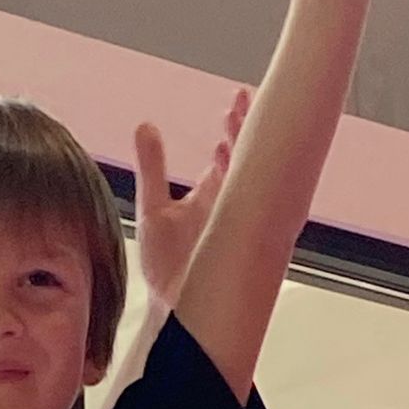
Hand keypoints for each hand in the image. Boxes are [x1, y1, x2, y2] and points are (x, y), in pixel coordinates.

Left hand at [132, 95, 249, 305]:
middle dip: (250, 129)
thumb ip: (153, 167)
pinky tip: (257, 165)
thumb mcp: (153, 207)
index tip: (235, 100)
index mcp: (213, 192)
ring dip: (252, 151)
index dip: (234, 126)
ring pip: (256, 176)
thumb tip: (145, 125)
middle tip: (247, 102)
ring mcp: (241, 220)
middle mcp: (232, 202)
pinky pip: (262, 206)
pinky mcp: (246, 238)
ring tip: (249, 124)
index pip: (230, 150)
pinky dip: (263, 185)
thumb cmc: (165, 266)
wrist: (171, 308)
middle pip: (248, 158)